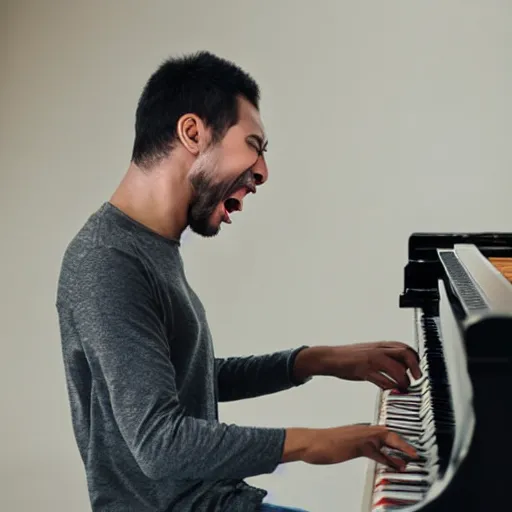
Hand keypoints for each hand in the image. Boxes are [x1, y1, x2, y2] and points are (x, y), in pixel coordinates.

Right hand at [282, 424, 417, 470]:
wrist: (310, 442)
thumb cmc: (320, 443)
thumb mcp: (339, 443)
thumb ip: (349, 444)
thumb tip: (355, 449)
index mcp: (357, 429)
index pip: (380, 431)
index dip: (394, 439)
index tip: (403, 447)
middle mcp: (361, 430)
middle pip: (388, 433)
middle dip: (402, 442)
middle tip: (414, 452)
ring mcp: (360, 436)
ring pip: (387, 439)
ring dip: (401, 448)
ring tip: (412, 456)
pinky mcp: (358, 445)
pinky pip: (379, 452)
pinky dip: (390, 459)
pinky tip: (396, 466)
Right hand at [294, 342, 420, 389]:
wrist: (330, 357)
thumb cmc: (349, 357)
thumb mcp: (369, 352)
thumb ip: (384, 357)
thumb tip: (399, 367)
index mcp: (381, 345)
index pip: (406, 347)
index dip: (415, 358)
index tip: (417, 370)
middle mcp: (378, 350)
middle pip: (405, 354)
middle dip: (414, 368)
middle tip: (416, 379)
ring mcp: (371, 360)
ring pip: (397, 369)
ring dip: (403, 381)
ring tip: (402, 388)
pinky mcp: (364, 370)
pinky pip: (383, 380)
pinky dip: (389, 386)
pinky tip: (388, 389)